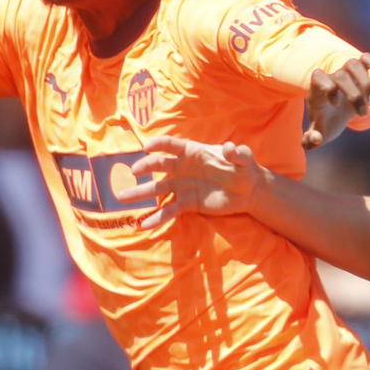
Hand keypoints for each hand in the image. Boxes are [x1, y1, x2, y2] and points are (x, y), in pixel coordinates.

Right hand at [128, 136, 263, 229]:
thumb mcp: (245, 158)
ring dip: (140, 193)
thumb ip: (238, 152)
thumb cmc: (244, 168)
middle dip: (145, 167)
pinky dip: (157, 218)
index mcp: (192, 152)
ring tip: (121, 197)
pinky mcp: (187, 203)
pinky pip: (169, 210)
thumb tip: (230, 148)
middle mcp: (182, 168)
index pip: (171, 145)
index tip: (147, 147)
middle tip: (134, 172)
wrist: (248, 190)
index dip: (159, 144)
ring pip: (157, 189)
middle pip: (159, 165)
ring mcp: (182, 186)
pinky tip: (145, 224)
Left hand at [303, 54, 369, 149]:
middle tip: (363, 113)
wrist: (336, 115)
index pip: (317, 77)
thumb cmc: (325, 123)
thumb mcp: (318, 134)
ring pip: (354, 64)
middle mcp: (331, 78)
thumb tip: (315, 139)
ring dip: (366, 84)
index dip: (328, 87)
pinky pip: (367, 59)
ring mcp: (345, 72)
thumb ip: (310, 140)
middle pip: (341, 75)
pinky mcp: (360, 71)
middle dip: (354, 95)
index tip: (336, 105)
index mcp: (317, 91)